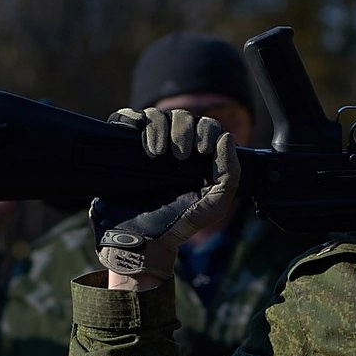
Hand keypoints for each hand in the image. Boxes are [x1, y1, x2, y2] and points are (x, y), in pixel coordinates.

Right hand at [94, 109, 240, 288]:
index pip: (206, 127)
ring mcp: (147, 145)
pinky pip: (129, 118)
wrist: (140, 240)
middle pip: (183, 117)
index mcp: (196, 158)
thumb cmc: (178, 224)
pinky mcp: (125, 145)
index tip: (202, 150)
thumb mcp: (214, 205)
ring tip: (160, 156)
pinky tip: (145, 147)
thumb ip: (230, 175)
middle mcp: (172, 148)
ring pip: (157, 115)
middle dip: (185, 130)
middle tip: (181, 156)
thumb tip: (227, 138)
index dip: (207, 131)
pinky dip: (136, 122)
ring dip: (162, 129)